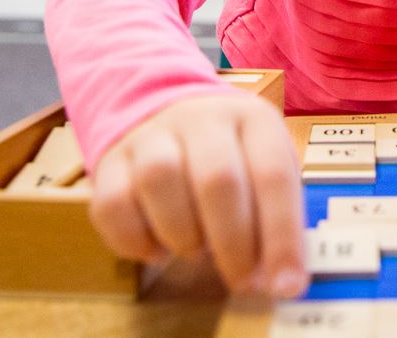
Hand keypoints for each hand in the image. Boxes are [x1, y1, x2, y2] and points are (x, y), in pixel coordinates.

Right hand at [90, 92, 306, 296]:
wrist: (169, 112)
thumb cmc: (232, 154)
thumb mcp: (264, 167)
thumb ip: (274, 216)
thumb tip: (279, 277)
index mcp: (253, 119)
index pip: (273, 174)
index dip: (281, 235)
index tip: (285, 284)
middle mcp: (203, 119)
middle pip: (217, 179)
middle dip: (233, 244)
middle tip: (242, 280)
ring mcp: (153, 135)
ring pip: (160, 180)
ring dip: (182, 235)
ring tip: (196, 252)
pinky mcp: (112, 159)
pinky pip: (113, 203)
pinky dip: (134, 240)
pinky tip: (157, 250)